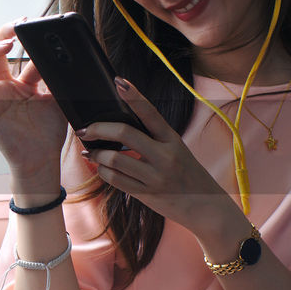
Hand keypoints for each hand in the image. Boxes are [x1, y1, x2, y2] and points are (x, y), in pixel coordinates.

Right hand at [0, 21, 70, 182]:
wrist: (42, 159)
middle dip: (4, 34)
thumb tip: (60, 53)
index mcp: (21, 85)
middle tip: (18, 24)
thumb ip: (55, 77)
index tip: (33, 25)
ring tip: (7, 41)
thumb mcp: (57, 98)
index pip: (18, 55)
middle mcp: (4, 87)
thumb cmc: (48, 134)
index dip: (23, 39)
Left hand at [78, 77, 237, 230]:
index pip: (151, 112)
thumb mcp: (178, 151)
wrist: (206, 207)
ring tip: (90, 152)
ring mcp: (156, 176)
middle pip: (125, 133)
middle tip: (84, 129)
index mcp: (173, 140)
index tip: (119, 82)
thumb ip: (154, 140)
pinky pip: (116, 180)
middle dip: (98, 128)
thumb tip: (119, 129)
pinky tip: (101, 168)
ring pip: (115, 159)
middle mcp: (165, 156)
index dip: (134, 96)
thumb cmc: (188, 175)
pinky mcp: (147, 194)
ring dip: (96, 154)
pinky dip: (103, 172)